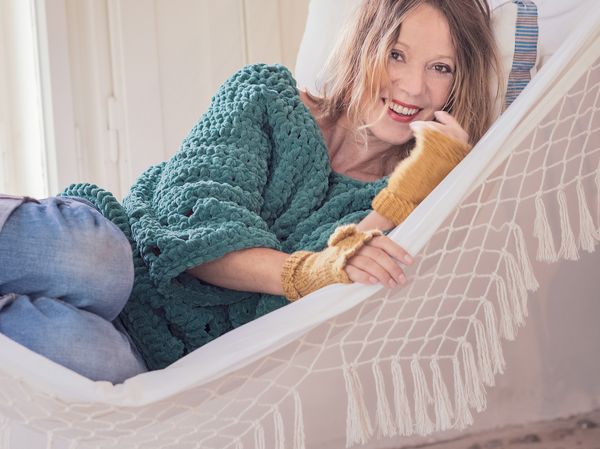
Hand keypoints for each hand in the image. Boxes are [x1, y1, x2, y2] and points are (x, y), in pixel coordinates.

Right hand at [344, 235, 412, 287]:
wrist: (324, 263)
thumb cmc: (350, 256)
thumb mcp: (364, 249)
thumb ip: (379, 252)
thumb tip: (401, 263)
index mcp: (365, 238)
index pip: (384, 242)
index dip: (398, 251)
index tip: (410, 262)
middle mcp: (357, 244)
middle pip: (378, 255)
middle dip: (392, 267)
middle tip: (402, 279)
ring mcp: (347, 255)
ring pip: (368, 263)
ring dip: (382, 274)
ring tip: (391, 284)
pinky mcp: (340, 267)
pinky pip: (354, 272)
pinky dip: (365, 277)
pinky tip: (374, 282)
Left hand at [371, 111, 471, 225]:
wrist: (404, 200)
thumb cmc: (418, 189)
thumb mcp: (435, 173)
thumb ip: (443, 159)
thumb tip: (443, 141)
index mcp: (458, 167)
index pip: (463, 138)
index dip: (453, 124)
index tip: (441, 115)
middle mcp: (454, 162)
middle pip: (456, 133)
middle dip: (443, 123)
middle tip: (434, 115)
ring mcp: (441, 158)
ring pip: (441, 132)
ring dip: (429, 126)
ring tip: (418, 128)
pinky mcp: (427, 155)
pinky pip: (427, 134)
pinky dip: (421, 128)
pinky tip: (414, 130)